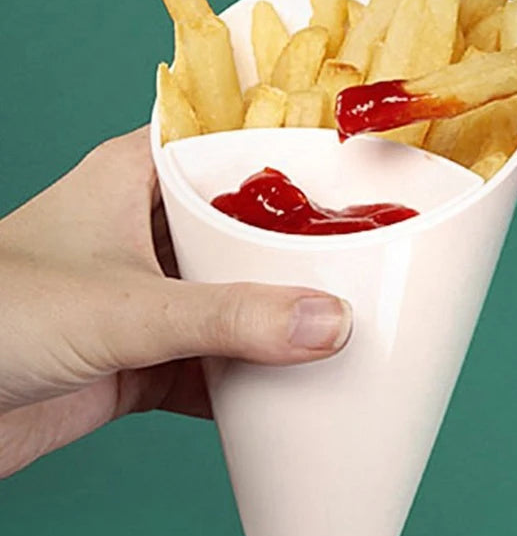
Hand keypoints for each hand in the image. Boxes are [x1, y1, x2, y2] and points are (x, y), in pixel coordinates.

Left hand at [0, 128, 351, 476]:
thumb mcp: (123, 306)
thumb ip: (230, 318)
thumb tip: (330, 322)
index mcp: (134, 180)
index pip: (229, 143)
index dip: (293, 150)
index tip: (361, 168)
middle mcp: (146, 235)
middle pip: (247, 231)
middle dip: (303, 250)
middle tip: (373, 256)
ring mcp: (147, 301)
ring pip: (238, 302)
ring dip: (284, 320)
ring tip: (353, 324)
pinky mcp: (143, 361)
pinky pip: (219, 367)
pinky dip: (256, 383)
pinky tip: (299, 391)